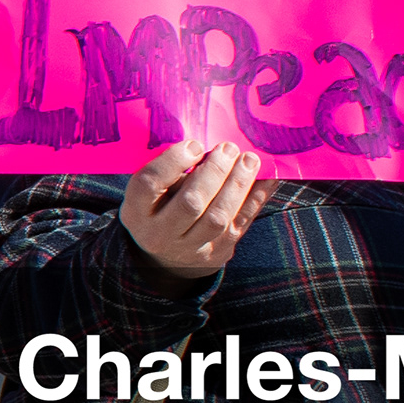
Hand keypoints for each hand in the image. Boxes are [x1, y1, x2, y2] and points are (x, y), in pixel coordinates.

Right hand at [118, 139, 274, 278]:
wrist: (165, 258)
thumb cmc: (158, 209)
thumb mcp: (149, 193)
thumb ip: (169, 172)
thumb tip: (205, 145)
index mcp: (137, 212)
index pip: (150, 184)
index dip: (173, 161)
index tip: (194, 145)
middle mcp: (159, 234)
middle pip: (190, 203)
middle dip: (214, 172)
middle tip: (228, 148)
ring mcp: (189, 248)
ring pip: (217, 217)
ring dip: (237, 184)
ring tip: (249, 160)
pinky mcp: (216, 252)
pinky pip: (240, 223)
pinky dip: (256, 198)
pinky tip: (266, 178)